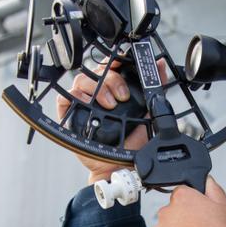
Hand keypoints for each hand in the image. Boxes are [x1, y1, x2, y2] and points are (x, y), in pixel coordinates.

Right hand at [56, 59, 166, 183]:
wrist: (121, 164)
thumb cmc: (133, 142)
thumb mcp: (149, 112)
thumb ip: (155, 87)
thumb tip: (160, 65)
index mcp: (114, 90)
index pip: (109, 67)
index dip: (114, 62)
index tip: (122, 65)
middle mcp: (98, 94)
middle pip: (96, 72)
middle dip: (111, 79)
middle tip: (122, 96)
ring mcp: (83, 104)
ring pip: (81, 80)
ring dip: (97, 88)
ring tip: (110, 105)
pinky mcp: (70, 115)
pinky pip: (65, 98)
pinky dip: (76, 97)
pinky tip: (90, 105)